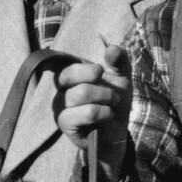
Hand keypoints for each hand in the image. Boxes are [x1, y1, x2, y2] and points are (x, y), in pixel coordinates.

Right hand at [53, 46, 130, 172]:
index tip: (101, 72)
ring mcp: (60, 109)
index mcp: (70, 78)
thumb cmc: (114, 104)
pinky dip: (104, 112)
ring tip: (113, 104)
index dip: (85, 67)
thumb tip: (111, 49)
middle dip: (98, 81)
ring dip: (106, 97)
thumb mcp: (121, 78)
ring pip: (81, 92)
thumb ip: (118, 61)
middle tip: (112, 93)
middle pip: (69, 75)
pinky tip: (107, 117)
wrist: (116, 133)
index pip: (66, 64)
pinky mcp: (65, 124)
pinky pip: (87, 112)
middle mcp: (60, 91)